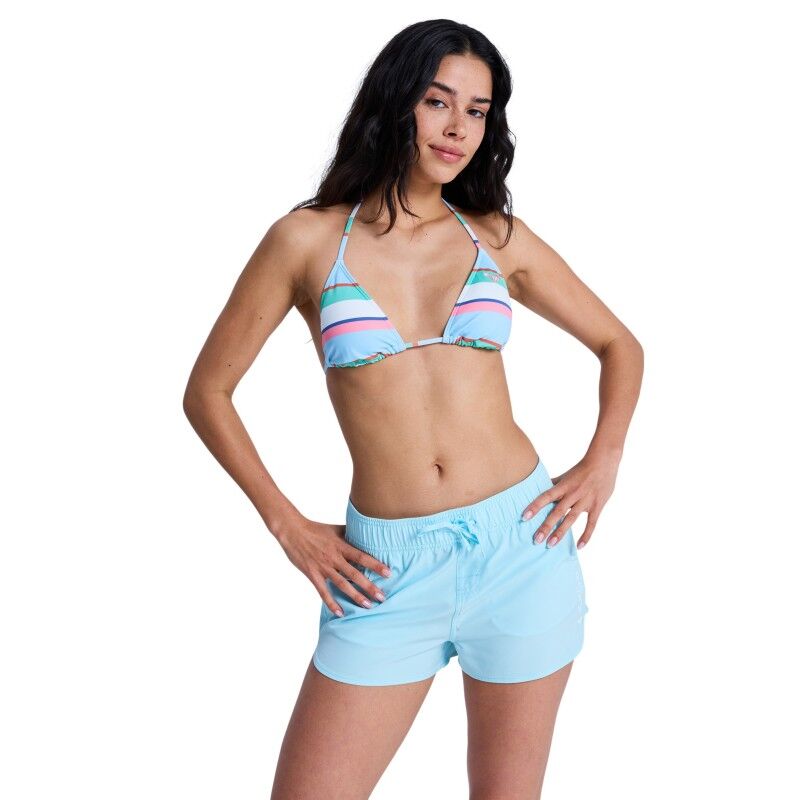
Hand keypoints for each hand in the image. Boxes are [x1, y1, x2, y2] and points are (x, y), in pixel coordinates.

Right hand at [275, 517, 391, 616]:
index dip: (375, 565)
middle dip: (369, 586)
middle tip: (382, 597)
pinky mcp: (312, 574)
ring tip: (367, 606)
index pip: (362, 556)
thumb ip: (350, 534)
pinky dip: (331, 603)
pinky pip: (323, 592)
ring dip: (355, 596)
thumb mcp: (335, 529)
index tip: (388, 573)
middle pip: (355, 574)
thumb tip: (366, 534)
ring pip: (342, 584)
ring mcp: (323, 567)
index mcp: (341, 545)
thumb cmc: (316, 529)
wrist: (293, 531)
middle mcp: (334, 557)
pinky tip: (340, 613)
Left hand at [521, 453, 618, 549]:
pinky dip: (586, 535)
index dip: (535, 506)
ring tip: (550, 544)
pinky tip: (579, 547)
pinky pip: (591, 523)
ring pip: (571, 519)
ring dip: (560, 532)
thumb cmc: (582, 469)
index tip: (524, 517)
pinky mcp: (596, 506)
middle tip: (536, 539)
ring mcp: (585, 501)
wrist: (604, 461)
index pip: (545, 497)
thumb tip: (538, 487)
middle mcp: (573, 494)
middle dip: (546, 526)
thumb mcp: (565, 475)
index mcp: (563, 486)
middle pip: (557, 512)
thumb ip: (553, 484)